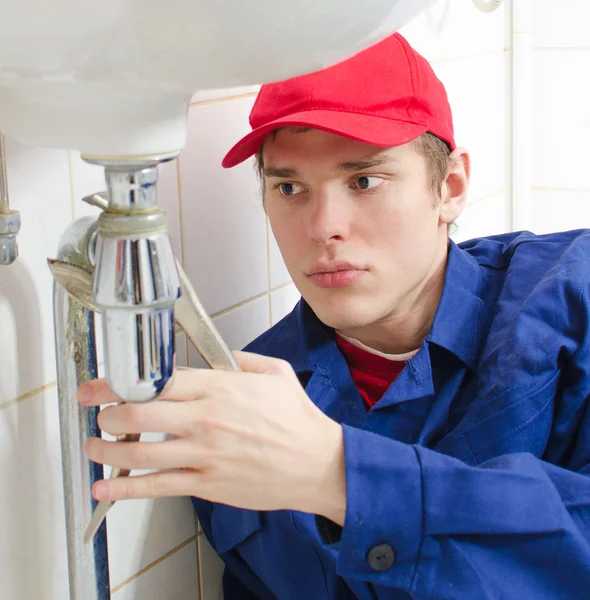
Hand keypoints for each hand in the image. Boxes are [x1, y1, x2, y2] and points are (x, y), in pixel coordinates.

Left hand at [78, 351, 345, 523]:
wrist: (318, 463)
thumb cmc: (298, 420)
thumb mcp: (276, 373)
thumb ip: (242, 359)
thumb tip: (220, 356)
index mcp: (220, 388)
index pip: (157, 380)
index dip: (119, 381)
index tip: (100, 385)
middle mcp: (205, 419)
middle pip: (138, 412)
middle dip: (105, 412)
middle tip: (94, 412)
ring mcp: (204, 454)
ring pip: (140, 452)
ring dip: (106, 450)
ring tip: (93, 447)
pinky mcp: (207, 484)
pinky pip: (158, 486)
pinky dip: (125, 489)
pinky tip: (105, 488)